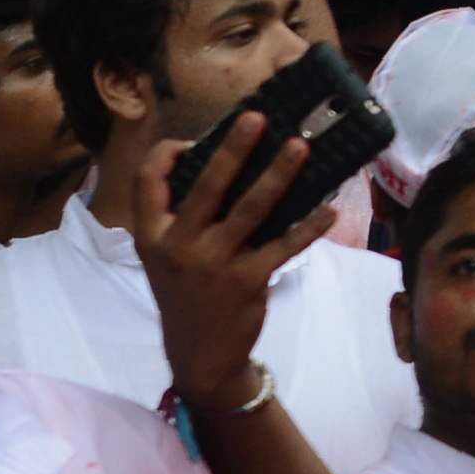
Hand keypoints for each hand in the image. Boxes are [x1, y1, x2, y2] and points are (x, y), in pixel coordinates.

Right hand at [130, 102, 333, 398]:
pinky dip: (309, 226)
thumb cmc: (188, 292)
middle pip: (207, 186)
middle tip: (257, 117)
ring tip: (300, 147)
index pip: (147, 181)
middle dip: (233, 148)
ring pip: (251, 209)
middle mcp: (178, 246)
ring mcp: (213, 264)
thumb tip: (230, 163)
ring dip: (279, 174)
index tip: (192, 140)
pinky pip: (284, 245)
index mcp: (152, 235)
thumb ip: (185, 217)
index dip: (167, 154)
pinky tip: (327, 208)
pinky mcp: (247, 281)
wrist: (198, 355)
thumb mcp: (168, 256)